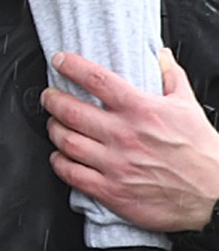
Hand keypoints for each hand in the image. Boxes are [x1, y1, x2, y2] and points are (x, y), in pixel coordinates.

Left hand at [43, 48, 218, 231]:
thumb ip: (171, 76)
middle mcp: (124, 135)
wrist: (218, 197)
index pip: (94, 79)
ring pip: (66, 140)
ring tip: (55, 124)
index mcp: (140, 110)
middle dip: (52, 100)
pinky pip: (72, 174)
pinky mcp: (113, 191)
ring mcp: (116, 164)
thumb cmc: (203, 153)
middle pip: (70, 110)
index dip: (70, 65)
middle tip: (49, 97)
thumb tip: (162, 54)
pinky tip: (61, 156)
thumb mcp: (188, 107)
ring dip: (53, 130)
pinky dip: (59, 162)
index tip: (59, 60)